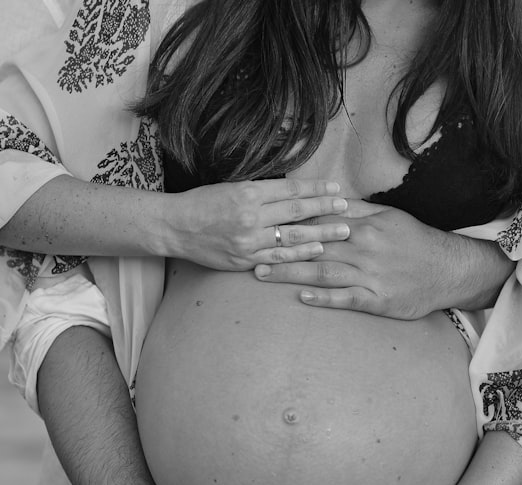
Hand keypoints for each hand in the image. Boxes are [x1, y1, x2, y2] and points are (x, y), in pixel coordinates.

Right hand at [171, 179, 350, 269]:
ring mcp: (248, 241)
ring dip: (322, 233)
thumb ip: (261, 191)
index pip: (290, 189)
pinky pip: (278, 257)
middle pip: (297, 211)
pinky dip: (300, 253)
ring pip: (293, 236)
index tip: (335, 187)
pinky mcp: (245, 260)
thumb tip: (295, 191)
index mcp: (247, 193)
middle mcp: (250, 216)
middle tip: (347, 207)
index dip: (316, 188)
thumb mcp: (231, 187)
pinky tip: (317, 249)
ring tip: (343, 230)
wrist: (174, 227)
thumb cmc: (203, 203)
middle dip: (325, 208)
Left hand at [254, 202, 512, 317]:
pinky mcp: (378, 300)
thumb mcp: (389, 216)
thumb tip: (327, 198)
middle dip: (280, 250)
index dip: (290, 223)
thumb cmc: (416, 241)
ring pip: (323, 273)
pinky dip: (323, 298)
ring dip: (290, 274)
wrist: (449, 270)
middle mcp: (364, 249)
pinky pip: (346, 299)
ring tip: (262, 275)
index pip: (320, 221)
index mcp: (365, 226)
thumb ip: (356, 210)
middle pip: (314, 248)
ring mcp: (370, 276)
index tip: (264, 223)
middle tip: (249, 251)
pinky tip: (301, 298)